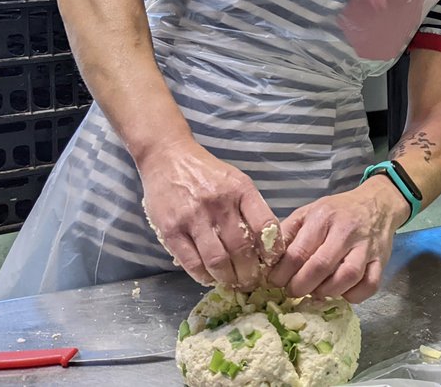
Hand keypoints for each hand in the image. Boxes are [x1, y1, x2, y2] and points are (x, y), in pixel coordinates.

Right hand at [138, 140, 282, 290]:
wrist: (168, 156)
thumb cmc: (207, 172)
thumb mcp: (237, 181)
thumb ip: (251, 208)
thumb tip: (267, 244)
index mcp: (241, 190)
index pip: (266, 226)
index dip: (272, 251)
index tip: (272, 264)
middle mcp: (219, 203)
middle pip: (242, 249)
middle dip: (250, 273)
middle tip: (251, 282)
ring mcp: (193, 217)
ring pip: (217, 261)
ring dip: (228, 279)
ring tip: (232, 283)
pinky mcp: (171, 229)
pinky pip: (191, 262)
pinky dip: (203, 276)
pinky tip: (209, 277)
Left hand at [267, 178, 407, 302]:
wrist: (377, 203)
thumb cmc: (337, 211)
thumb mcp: (309, 212)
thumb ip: (288, 233)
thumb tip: (267, 260)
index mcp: (323, 217)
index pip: (298, 252)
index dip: (282, 274)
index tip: (275, 282)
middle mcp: (346, 231)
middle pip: (320, 267)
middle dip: (301, 287)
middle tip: (293, 291)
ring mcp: (367, 246)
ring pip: (347, 278)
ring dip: (327, 292)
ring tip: (316, 292)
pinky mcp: (381, 260)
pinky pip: (369, 285)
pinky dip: (354, 296)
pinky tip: (342, 292)